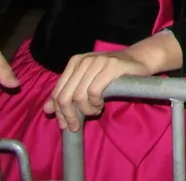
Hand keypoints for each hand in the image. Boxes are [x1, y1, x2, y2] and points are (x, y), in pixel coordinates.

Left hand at [44, 31, 180, 131]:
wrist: (139, 60)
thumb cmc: (112, 73)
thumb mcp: (87, 82)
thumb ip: (68, 94)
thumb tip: (46, 109)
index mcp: (74, 62)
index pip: (57, 92)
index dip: (59, 112)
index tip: (65, 125)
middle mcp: (83, 60)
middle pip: (65, 96)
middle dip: (69, 116)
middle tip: (77, 126)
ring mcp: (97, 62)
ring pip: (79, 96)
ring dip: (86, 110)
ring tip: (95, 111)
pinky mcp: (111, 66)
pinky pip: (94, 92)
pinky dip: (95, 103)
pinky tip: (101, 104)